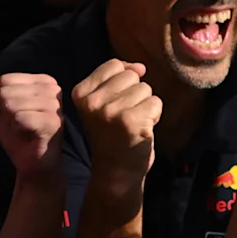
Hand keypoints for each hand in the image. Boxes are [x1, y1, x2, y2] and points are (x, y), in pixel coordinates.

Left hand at [0, 70, 67, 180]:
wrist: (33, 164)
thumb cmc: (19, 135)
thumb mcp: (1, 109)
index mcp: (42, 81)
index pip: (5, 79)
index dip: (1, 100)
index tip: (15, 113)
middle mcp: (52, 89)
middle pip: (6, 91)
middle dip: (6, 112)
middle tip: (20, 124)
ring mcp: (54, 105)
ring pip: (11, 104)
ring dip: (12, 122)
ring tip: (24, 129)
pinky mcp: (53, 121)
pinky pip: (20, 118)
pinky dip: (18, 129)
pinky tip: (29, 135)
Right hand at [70, 56, 163, 186]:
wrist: (116, 172)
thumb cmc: (112, 135)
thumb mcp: (102, 103)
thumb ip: (116, 79)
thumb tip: (140, 66)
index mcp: (80, 93)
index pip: (113, 65)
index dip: (123, 82)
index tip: (115, 104)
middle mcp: (93, 101)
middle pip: (131, 75)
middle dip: (134, 94)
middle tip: (124, 118)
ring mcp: (111, 111)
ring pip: (145, 88)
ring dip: (145, 106)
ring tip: (132, 124)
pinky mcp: (131, 121)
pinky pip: (156, 102)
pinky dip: (154, 116)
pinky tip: (141, 130)